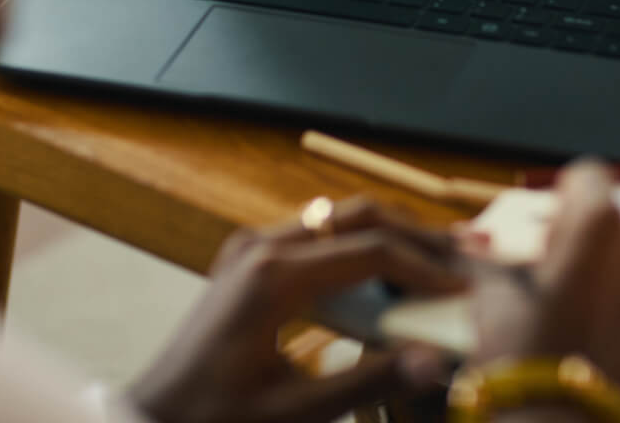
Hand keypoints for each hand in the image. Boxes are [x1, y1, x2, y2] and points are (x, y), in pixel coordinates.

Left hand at [126, 197, 465, 422]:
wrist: (155, 416)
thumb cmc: (217, 419)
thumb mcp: (296, 413)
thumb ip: (366, 383)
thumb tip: (431, 360)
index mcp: (273, 276)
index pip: (369, 252)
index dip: (423, 267)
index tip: (464, 286)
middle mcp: (261, 245)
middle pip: (354, 216)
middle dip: (411, 234)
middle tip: (460, 255)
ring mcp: (250, 245)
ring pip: (334, 218)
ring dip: (384, 235)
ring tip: (432, 260)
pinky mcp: (247, 256)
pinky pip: (312, 233)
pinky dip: (353, 246)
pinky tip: (381, 273)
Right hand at [468, 162, 619, 416]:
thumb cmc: (522, 356)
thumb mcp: (490, 291)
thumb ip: (489, 255)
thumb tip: (469, 242)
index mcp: (598, 223)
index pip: (591, 178)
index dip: (568, 198)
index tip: (556, 224)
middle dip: (597, 247)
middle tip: (567, 283)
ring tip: (593, 318)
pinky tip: (617, 342)